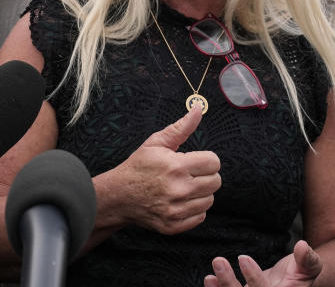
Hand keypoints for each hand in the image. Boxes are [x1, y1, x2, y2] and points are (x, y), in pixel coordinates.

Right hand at [99, 105, 220, 234]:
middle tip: (189, 173)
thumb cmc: (139, 166)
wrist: (118, 196)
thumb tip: (197, 108)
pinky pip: (201, 216)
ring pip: (209, 200)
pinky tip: (180, 201)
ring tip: (184, 187)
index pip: (214, 163)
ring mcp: (176, 210)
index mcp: (176, 166)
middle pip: (216, 182)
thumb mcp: (157, 142)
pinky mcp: (174, 226)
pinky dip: (194, 209)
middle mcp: (178, 190)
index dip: (206, 159)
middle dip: (205, 175)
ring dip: (200, 192)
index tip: (194, 160)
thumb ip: (181, 127)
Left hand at [204, 240, 322, 286]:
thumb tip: (302, 246)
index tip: (243, 258)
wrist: (293, 282)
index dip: (253, 277)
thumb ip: (308, 259)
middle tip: (218, 260)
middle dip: (229, 283)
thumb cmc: (302, 273)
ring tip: (210, 274)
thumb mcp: (310, 266)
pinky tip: (209, 281)